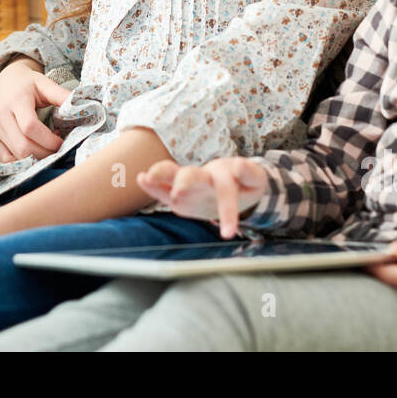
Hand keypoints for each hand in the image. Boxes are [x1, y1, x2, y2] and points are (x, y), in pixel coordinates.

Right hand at [0, 58, 68, 163]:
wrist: (4, 82)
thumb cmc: (28, 84)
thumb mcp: (45, 84)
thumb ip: (61, 95)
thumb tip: (81, 107)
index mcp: (16, 100)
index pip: (30, 127)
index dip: (48, 140)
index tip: (62, 140)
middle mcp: (1, 116)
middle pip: (23, 146)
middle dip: (45, 153)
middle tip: (58, 149)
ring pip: (16, 155)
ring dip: (36, 159)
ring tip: (47, 149)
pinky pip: (6, 160)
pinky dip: (23, 163)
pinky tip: (34, 154)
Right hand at [137, 158, 269, 238]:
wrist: (232, 184)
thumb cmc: (244, 184)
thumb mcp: (255, 180)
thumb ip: (250, 173)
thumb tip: (240, 164)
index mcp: (226, 175)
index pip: (227, 191)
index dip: (227, 211)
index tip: (228, 232)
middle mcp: (205, 175)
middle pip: (194, 175)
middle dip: (186, 182)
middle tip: (179, 193)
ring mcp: (189, 182)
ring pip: (174, 175)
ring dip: (162, 176)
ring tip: (147, 178)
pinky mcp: (177, 192)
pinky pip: (163, 187)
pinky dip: (152, 184)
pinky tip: (141, 179)